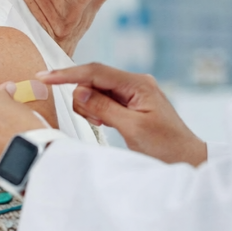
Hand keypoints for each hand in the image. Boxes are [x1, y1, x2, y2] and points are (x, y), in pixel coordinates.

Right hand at [37, 64, 206, 165]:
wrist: (186, 159)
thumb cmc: (166, 146)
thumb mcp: (132, 128)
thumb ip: (104, 108)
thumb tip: (79, 91)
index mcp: (137, 84)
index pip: (95, 72)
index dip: (68, 74)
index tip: (45, 76)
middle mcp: (134, 83)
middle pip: (93, 80)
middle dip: (85, 99)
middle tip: (97, 122)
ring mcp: (132, 92)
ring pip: (96, 91)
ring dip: (92, 108)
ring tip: (106, 125)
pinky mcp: (130, 103)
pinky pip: (103, 101)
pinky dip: (98, 112)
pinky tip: (106, 124)